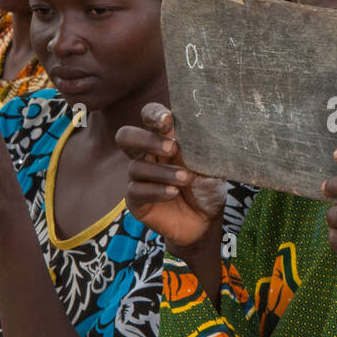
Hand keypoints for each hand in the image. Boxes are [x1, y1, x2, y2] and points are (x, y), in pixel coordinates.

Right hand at [116, 103, 226, 247]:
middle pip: (126, 137)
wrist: (206, 221)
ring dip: (163, 172)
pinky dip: (156, 191)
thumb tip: (202, 132)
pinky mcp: (136, 201)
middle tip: (172, 148)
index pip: (149, 117)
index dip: (153, 114)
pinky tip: (173, 193)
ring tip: (186, 178)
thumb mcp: (210, 165)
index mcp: (163, 139)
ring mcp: (139, 178)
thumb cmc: (206, 186)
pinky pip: (136, 191)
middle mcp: (147, 155)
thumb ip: (202, 148)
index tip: (167, 120)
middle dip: (146, 139)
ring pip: (136, 167)